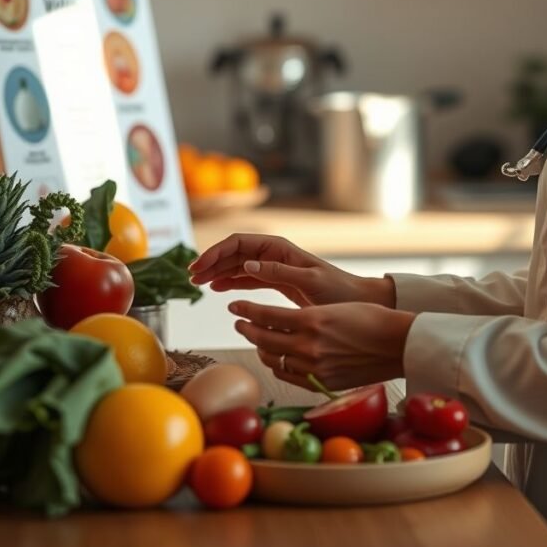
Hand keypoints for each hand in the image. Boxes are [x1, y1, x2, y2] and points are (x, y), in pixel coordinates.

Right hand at [188, 234, 392, 307]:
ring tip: (198, 284)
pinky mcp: (276, 283)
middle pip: (234, 251)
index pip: (239, 243)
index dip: (215, 252)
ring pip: (237, 264)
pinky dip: (230, 281)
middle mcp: (274, 255)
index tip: (198, 268)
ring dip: (217, 271)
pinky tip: (216, 289)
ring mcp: (274, 267)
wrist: (355, 302)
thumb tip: (248, 264)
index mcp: (280, 249)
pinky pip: (246, 278)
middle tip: (191, 278)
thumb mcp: (310, 281)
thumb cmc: (337, 292)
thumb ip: (279, 273)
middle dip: (211, 261)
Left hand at [228, 299, 415, 390]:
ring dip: (262, 348)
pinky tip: (278, 357)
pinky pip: (289, 376)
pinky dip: (279, 365)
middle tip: (240, 321)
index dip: (247, 311)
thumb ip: (305, 319)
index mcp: (312, 321)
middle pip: (264, 339)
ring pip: (274, 360)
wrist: (398, 344)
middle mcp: (309, 347)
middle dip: (247, 329)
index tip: (236, 307)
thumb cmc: (372, 319)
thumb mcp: (334, 309)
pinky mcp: (322, 383)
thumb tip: (278, 323)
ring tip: (258, 339)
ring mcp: (315, 368)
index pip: (266, 317)